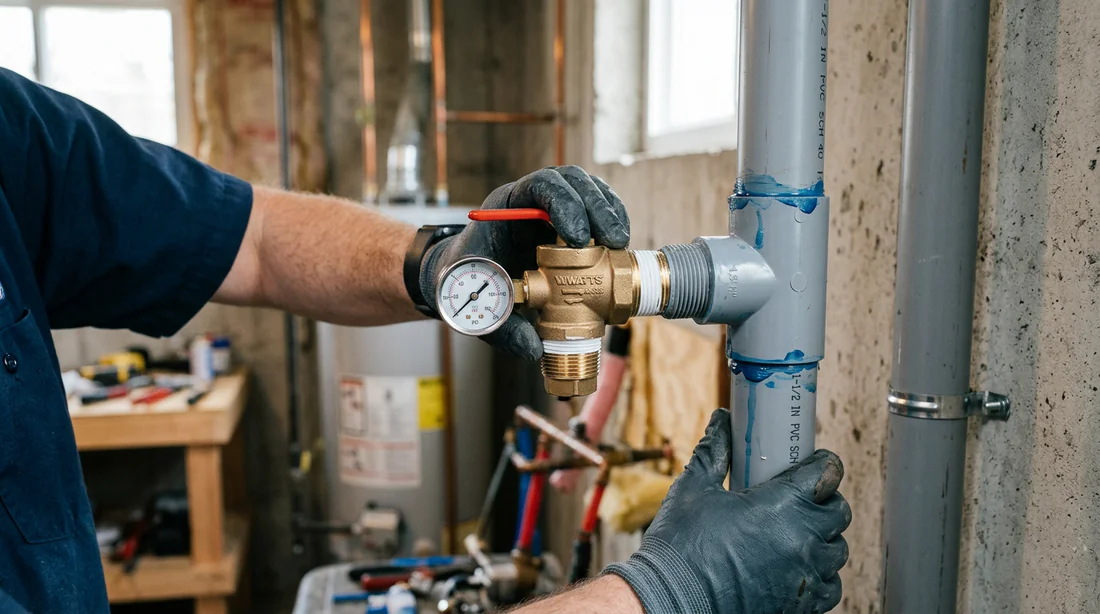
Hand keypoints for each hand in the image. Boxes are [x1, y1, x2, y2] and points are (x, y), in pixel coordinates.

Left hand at [418, 166, 628, 359]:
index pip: (541, 186)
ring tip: (620, 243)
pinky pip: (595, 209)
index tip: (580, 238)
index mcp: (505, 207)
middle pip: (572, 182)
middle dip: (598, 208)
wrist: (462, 275)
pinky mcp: (568, 221)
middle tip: (614, 241)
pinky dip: (611, 221)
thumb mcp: (479, 307)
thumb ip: (502, 328)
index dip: (565, 204)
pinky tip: (618, 245)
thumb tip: (534, 349)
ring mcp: (551, 207)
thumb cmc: (468, 283)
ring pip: (588, 191)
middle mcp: (531, 200)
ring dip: (610, 212)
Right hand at [605, 409, 851, 613]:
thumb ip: (715, 451)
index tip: (811, 464)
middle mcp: (801, 542)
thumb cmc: (679, 547)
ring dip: (822, 539)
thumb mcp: (694, 489)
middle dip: (824, 500)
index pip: (827, 473)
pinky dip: (818, 576)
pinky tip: (794, 566)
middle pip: (838, 512)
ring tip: (795, 534)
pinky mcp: (799, 606)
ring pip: (836, 551)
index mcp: (780, 506)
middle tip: (800, 498)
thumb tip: (722, 421)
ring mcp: (803, 577)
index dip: (822, 464)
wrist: (670, 601)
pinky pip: (829, 587)